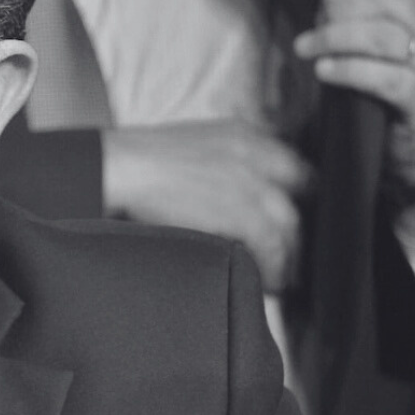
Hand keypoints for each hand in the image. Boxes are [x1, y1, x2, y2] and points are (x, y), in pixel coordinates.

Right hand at [104, 121, 312, 292]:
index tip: (289, 217)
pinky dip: (273, 267)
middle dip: (295, 226)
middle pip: (297, 196)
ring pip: (289, 224)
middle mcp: (255, 154)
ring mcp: (252, 183)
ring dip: (288, 252)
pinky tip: (267, 280)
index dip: (295, 194)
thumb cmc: (137, 163)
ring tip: (280, 274)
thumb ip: (219, 162)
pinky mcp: (244, 213)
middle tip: (290, 252)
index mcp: (241, 135)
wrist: (118, 167)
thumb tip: (226, 191)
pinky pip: (273, 247)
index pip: (291, 165)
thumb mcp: (189, 146)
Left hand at [295, 0, 414, 186]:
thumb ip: (358, 22)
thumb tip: (322, 7)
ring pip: (382, 36)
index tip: (319, 9)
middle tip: (309, 36)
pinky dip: (348, 70)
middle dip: (335, 13)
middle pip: (380, 2)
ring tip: (305, 50)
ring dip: (332, 39)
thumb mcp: (378, 49)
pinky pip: (385, 79)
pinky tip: (324, 71)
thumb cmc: (388, 94)